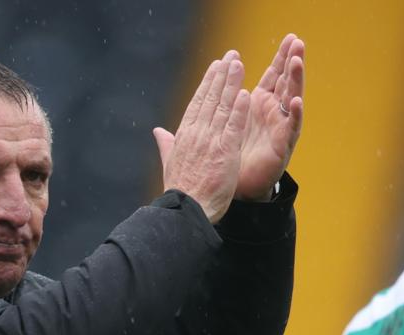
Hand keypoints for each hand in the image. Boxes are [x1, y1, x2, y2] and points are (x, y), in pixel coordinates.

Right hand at [153, 51, 250, 222]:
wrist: (186, 210)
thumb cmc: (179, 192)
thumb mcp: (170, 163)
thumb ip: (166, 144)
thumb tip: (157, 131)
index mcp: (184, 135)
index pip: (198, 102)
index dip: (208, 83)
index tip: (216, 67)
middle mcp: (197, 134)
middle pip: (211, 98)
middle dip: (222, 75)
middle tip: (231, 56)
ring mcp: (211, 141)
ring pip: (222, 107)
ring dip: (231, 84)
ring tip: (239, 64)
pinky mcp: (225, 152)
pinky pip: (233, 126)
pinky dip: (239, 110)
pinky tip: (246, 94)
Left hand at [235, 34, 304, 200]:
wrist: (238, 187)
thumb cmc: (234, 153)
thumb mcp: (228, 119)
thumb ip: (225, 99)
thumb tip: (221, 72)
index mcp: (261, 105)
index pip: (274, 75)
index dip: (281, 57)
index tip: (290, 37)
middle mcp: (274, 114)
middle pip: (286, 82)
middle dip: (292, 62)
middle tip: (299, 42)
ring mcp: (281, 129)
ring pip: (291, 100)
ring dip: (295, 81)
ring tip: (297, 63)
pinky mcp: (282, 147)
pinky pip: (290, 129)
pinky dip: (294, 115)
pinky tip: (297, 102)